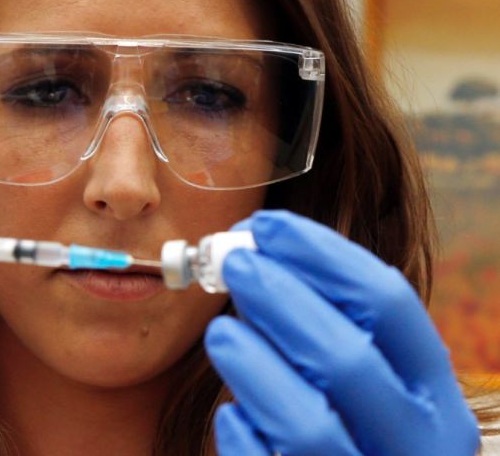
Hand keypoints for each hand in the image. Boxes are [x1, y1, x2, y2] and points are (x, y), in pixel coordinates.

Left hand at [206, 210, 478, 455]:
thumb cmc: (357, 443)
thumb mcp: (373, 395)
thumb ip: (332, 334)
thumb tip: (257, 260)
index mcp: (438, 402)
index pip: (388, 304)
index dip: (321, 255)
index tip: (264, 225)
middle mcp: (419, 446)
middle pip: (346, 357)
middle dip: (279, 299)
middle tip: (231, 264)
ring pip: (305, 421)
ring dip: (254, 364)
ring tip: (220, 332)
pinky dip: (245, 435)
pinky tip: (230, 413)